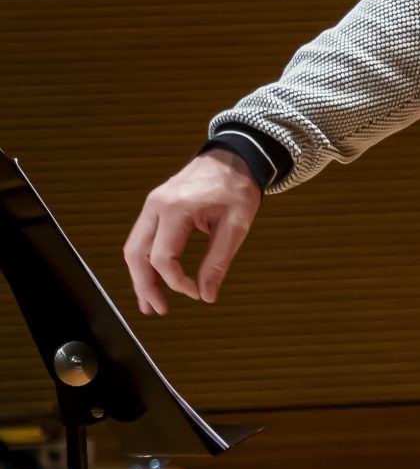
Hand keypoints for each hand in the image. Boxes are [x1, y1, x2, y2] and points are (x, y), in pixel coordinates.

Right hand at [123, 151, 262, 315]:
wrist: (234, 158)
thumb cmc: (238, 188)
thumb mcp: (237, 225)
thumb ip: (219, 261)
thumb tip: (206, 295)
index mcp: (177, 208)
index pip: (164, 257)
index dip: (177, 282)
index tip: (196, 293)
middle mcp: (156, 205)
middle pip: (137, 254)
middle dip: (145, 286)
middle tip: (158, 310)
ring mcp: (152, 205)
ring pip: (134, 248)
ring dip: (140, 277)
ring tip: (150, 303)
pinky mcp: (154, 207)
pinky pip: (142, 239)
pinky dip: (145, 261)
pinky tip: (152, 279)